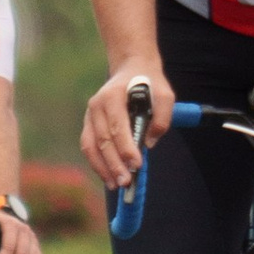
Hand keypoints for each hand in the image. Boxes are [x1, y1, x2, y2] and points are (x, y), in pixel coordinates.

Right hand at [82, 58, 168, 192]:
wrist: (131, 69)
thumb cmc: (149, 83)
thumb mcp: (164, 94)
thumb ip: (162, 117)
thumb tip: (149, 143)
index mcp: (112, 96)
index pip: (117, 126)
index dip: (126, 147)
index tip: (137, 164)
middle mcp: (96, 106)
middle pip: (103, 140)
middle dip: (114, 163)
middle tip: (126, 181)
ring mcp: (90, 115)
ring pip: (91, 146)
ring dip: (102, 167)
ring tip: (115, 185)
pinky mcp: (89, 124)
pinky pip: (88, 146)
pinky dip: (96, 163)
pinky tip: (107, 176)